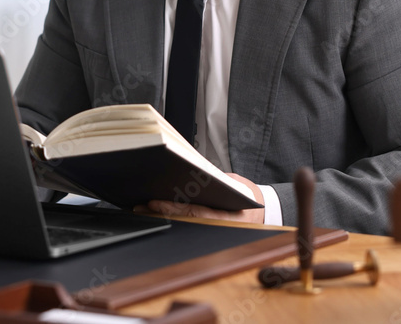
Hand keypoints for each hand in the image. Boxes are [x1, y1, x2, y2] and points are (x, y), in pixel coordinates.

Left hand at [138, 173, 264, 224]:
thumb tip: (189, 171)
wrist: (261, 210)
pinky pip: (185, 223)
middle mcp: (217, 225)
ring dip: (161, 217)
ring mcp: (211, 230)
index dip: (172, 208)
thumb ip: (212, 180)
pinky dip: (170, 218)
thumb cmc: (246, 195)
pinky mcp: (206, 229)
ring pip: (182, 223)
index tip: (153, 203)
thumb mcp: (232, 184)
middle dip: (160, 214)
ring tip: (142, 211)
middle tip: (139, 208)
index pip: (193, 212)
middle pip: (183, 220)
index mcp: (226, 215)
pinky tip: (155, 212)